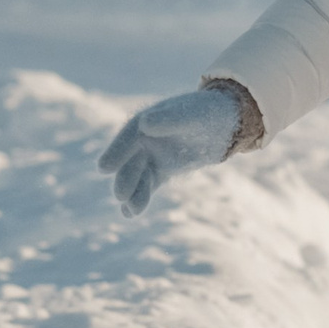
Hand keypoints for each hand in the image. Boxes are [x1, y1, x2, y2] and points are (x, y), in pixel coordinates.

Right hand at [98, 87, 244, 215]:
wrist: (224, 123)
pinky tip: (130, 214)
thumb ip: (170, 119)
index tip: (104, 168)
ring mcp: (152, 156)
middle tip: (121, 196)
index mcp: (146, 121)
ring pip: (139, 176)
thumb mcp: (192, 115)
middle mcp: (144, 140)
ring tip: (132, 212)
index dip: (117, 152)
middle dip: (126, 179)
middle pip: (131, 161)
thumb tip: (144, 123)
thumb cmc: (206, 113)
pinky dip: (140, 197)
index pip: (129, 138)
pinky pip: (149, 185)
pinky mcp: (162, 170)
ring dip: (134, 193)